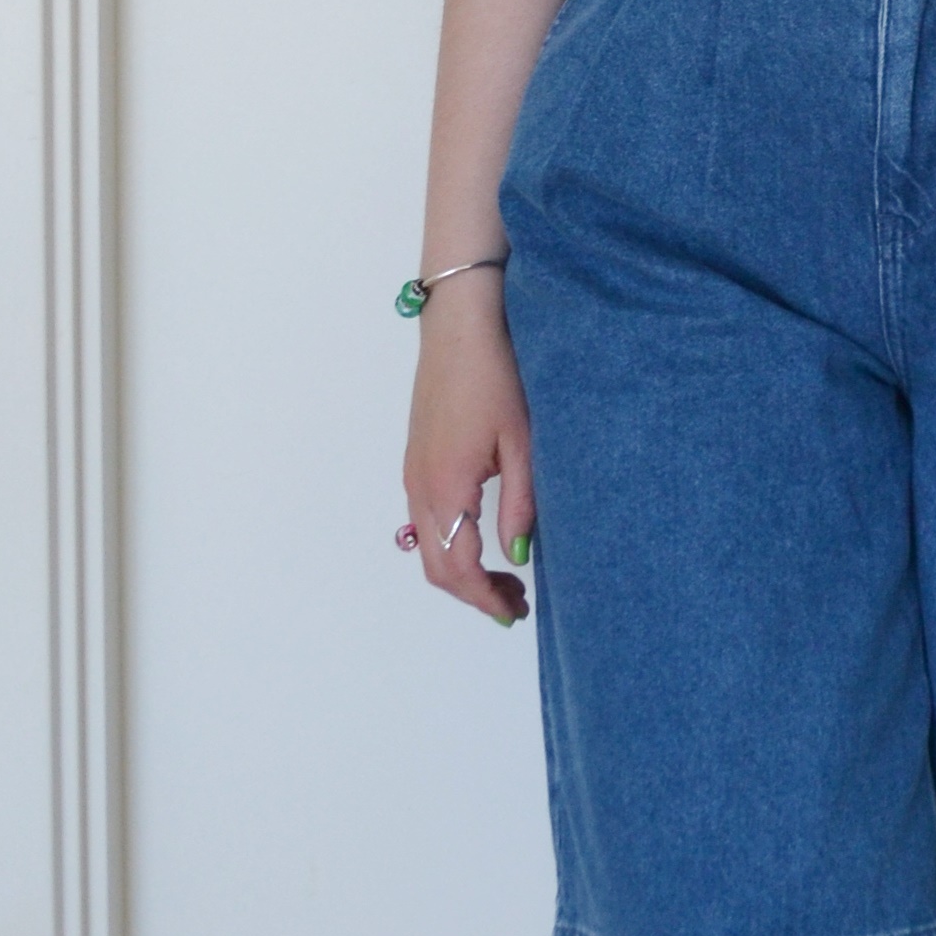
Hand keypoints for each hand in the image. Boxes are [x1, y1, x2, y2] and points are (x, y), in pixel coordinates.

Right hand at [401, 282, 533, 625]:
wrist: (460, 323)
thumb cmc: (497, 374)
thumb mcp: (522, 441)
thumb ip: (521, 502)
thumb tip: (518, 554)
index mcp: (445, 486)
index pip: (457, 568)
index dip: (484, 599)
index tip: (516, 612)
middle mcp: (419, 486)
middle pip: (434, 566)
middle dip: (472, 594)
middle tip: (516, 603)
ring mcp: (412, 472)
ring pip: (426, 545)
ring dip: (460, 570)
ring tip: (505, 577)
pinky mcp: (416, 458)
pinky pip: (424, 520)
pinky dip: (450, 544)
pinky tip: (483, 536)